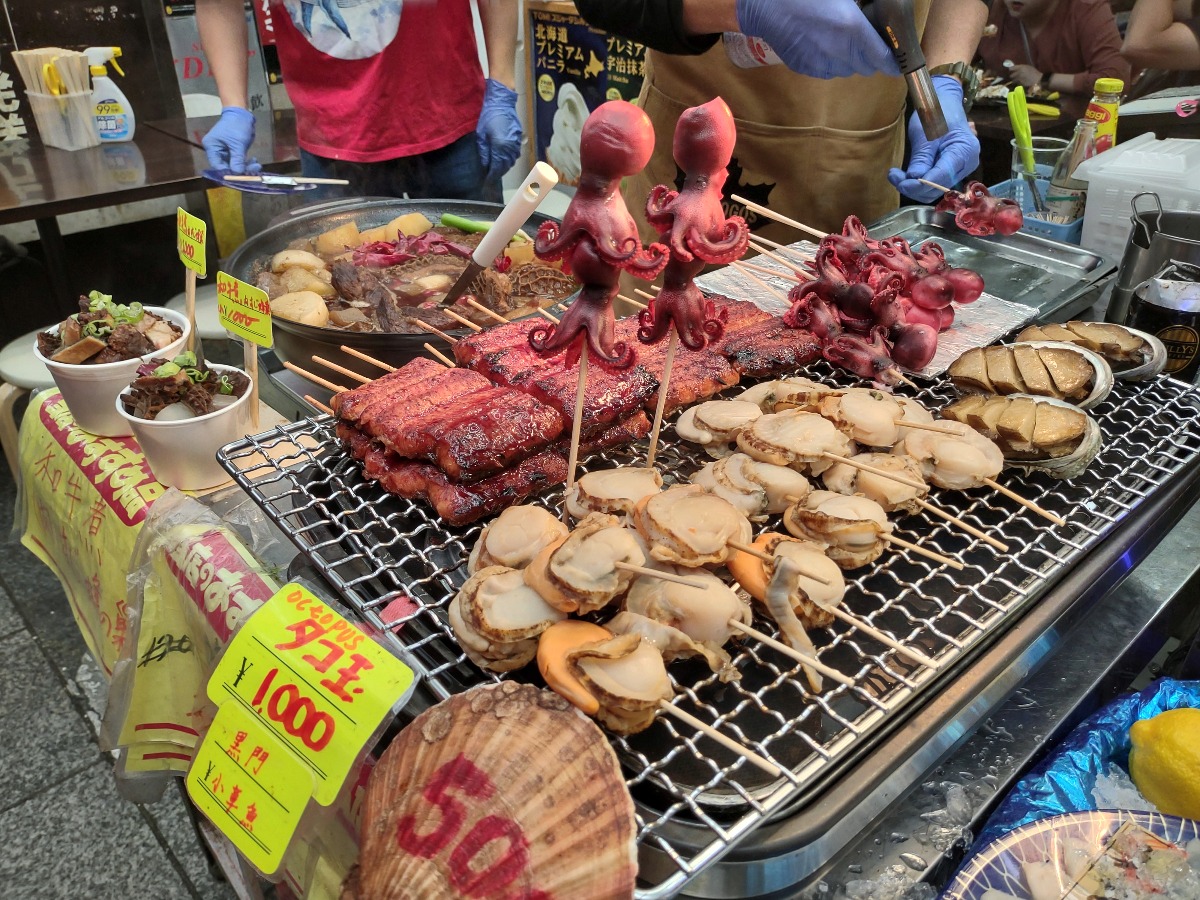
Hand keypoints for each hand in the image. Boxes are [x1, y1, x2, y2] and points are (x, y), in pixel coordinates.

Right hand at [201, 107, 256, 173]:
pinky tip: (255, 162)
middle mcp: (216, 151)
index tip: (241, 177)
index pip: (217, 166)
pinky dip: (246, 163)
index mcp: (211, 148)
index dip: (228, 174)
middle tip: (254, 171)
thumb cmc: (236, 125)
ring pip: (234, 166)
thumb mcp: (238, 143)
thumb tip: (238, 174)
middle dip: (240, 171)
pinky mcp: (233, 152)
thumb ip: (237, 159)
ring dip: (246, 167)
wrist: (242, 114)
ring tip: (257, 165)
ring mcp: (225, 152)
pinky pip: (239, 161)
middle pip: (226, 168)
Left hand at [476, 79, 522, 181]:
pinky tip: (505, 157)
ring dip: (505, 166)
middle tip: (491, 175)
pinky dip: (510, 158)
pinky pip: (516, 153)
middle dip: (499, 172)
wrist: (501, 102)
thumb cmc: (488, 116)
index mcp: (499, 147)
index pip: (497, 167)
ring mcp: (516, 143)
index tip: (487, 180)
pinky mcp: (519, 138)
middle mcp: (509, 147)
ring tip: (498, 168)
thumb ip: (483, 152)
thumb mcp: (481, 135)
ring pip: (512, 160)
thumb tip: (485, 164)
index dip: (492, 175)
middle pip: (505, 166)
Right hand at [735, 0, 899, 78]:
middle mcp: (840, 53)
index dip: (893, 61)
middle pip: (866, 67)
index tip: (896, 58)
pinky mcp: (805, 68)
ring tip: (841, 41)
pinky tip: (822, 44)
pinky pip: (827, 71)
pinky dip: (831, 62)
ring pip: (847, 70)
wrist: (766, 6)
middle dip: (870, 57)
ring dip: (850, 60)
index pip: (883, 59)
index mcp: (853, 31)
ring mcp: (821, 64)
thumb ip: (863, 9)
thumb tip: (872, 18)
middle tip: (865, 39)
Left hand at [887, 75, 979, 202]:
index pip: (942, 177)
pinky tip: (903, 176)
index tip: (901, 182)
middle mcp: (966, 164)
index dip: (920, 185)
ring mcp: (959, 169)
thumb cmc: (936, 113)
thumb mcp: (926, 133)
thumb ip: (922, 158)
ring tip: (895, 175)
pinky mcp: (949, 172)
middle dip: (914, 187)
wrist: (944, 104)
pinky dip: (916, 183)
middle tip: (893, 176)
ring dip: (913, 187)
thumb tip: (914, 180)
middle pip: (938, 187)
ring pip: (933, 189)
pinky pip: (932, 183)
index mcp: (965, 151)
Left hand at [1008, 64, 1041, 87]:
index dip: (1011, 69)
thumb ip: (1020, 67)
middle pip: (1011, 75)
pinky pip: (1017, 83)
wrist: (1038, 78)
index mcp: (1021, 67)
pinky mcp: (1020, 83)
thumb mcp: (1027, 67)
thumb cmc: (1033, 72)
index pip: (1011, 68)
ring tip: (1020, 79)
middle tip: (1015, 76)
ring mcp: (1019, 78)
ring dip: (1015, 80)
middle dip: (1013, 76)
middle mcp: (1019, 73)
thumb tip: (1014, 68)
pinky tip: (1023, 81)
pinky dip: (1019, 83)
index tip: (1011, 70)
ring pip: (1014, 80)